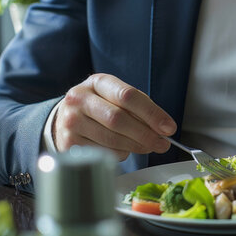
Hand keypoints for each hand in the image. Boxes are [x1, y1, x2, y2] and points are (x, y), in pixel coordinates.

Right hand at [53, 73, 175, 160]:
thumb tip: (162, 128)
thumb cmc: (101, 107)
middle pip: (119, 119)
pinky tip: (123, 149)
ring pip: (112, 139)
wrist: (67, 118)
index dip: (152, 113)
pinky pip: (102, 152)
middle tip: (162, 144)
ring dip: (135, 146)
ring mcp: (71, 121)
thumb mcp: (117, 97)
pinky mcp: (69, 143)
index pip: (128, 95)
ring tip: (147, 147)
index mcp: (97, 82)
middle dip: (146, 134)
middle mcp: (79, 99)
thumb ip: (139, 108)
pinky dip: (119, 154)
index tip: (168, 128)